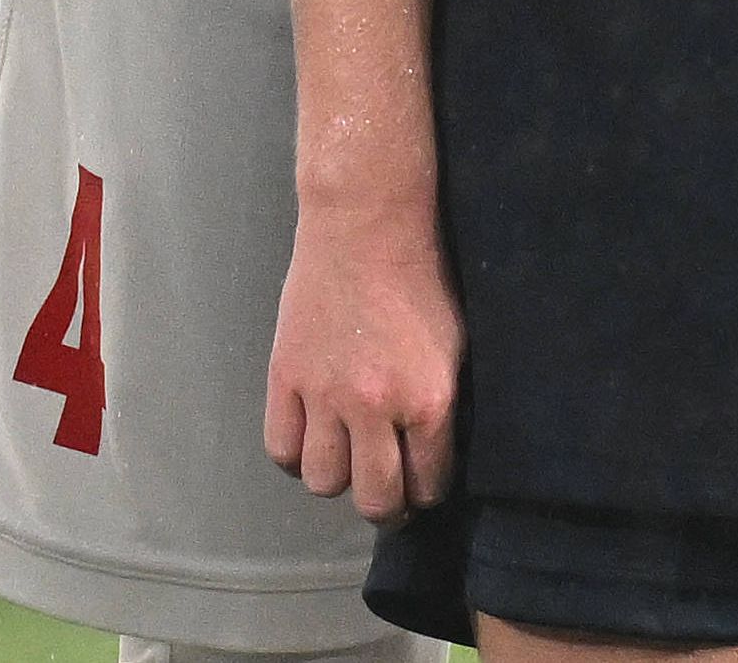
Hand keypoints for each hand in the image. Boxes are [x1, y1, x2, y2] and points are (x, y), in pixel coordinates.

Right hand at [261, 198, 461, 518]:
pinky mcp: (284, 378)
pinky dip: (296, 454)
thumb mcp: (455, 345)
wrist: (367, 229)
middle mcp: (375, 407)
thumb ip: (442, 405)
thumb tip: (434, 453)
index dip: (427, 494)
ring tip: (349, 460)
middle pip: (373, 498)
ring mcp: (324, 396)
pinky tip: (313, 438)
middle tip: (387, 496)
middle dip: (385, 507)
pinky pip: (281, 448)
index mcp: (429, 399)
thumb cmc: (424, 281)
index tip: (422, 491)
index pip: (427, 482)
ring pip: (323, 481)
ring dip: (338, 478)